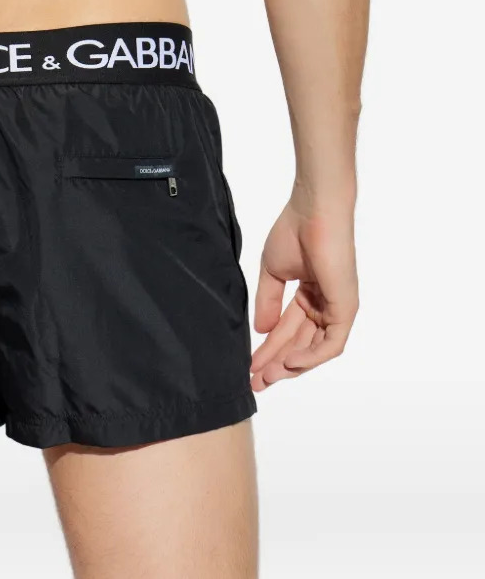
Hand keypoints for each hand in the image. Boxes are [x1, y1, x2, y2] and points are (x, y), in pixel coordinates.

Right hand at [249, 197, 357, 391]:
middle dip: (276, 363)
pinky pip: (330, 344)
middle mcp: (324, 305)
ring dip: (290, 365)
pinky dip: (310, 357)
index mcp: (309, 295)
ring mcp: (336, 309)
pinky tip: (288, 364)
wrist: (313, 212)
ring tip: (266, 376)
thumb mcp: (273, 273)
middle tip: (254, 380)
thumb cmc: (293, 233)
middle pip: (298, 343)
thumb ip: (268, 303)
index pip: (287, 330)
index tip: (249, 365)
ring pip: (313, 348)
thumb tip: (261, 330)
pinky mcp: (345, 309)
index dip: (268, 348)